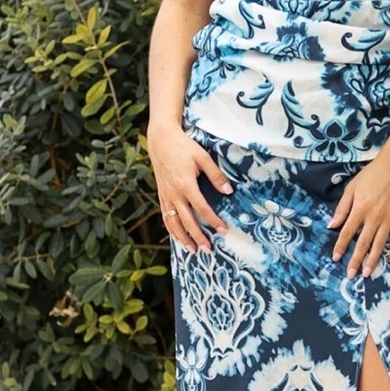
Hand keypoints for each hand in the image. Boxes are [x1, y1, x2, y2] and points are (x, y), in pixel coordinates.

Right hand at [147, 123, 230, 252]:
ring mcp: (166, 196)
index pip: (202, 208)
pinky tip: (177, 237)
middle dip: (198, 236)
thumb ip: (216, 175)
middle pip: (187, 221)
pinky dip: (171, 229)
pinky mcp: (161, 195)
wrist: (161, 140)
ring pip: (173, 222)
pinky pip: (165, 216)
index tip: (223, 230)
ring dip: (183, 238)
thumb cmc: (184, 147)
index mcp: (186, 185)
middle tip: (208, 249)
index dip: (213, 221)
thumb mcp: (203, 157)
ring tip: (192, 250)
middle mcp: (174, 194)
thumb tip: (229, 191)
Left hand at [327, 155, 389, 277]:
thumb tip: (332, 225)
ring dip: (373, 260)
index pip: (347, 232)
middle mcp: (374, 216)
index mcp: (360, 208)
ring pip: (379, 244)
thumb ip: (342, 207)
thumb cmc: (372, 173)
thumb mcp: (352, 186)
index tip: (335, 258)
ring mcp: (389, 218)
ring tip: (368, 274)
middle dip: (355, 260)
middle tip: (350, 275)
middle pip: (363, 242)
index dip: (340, 246)